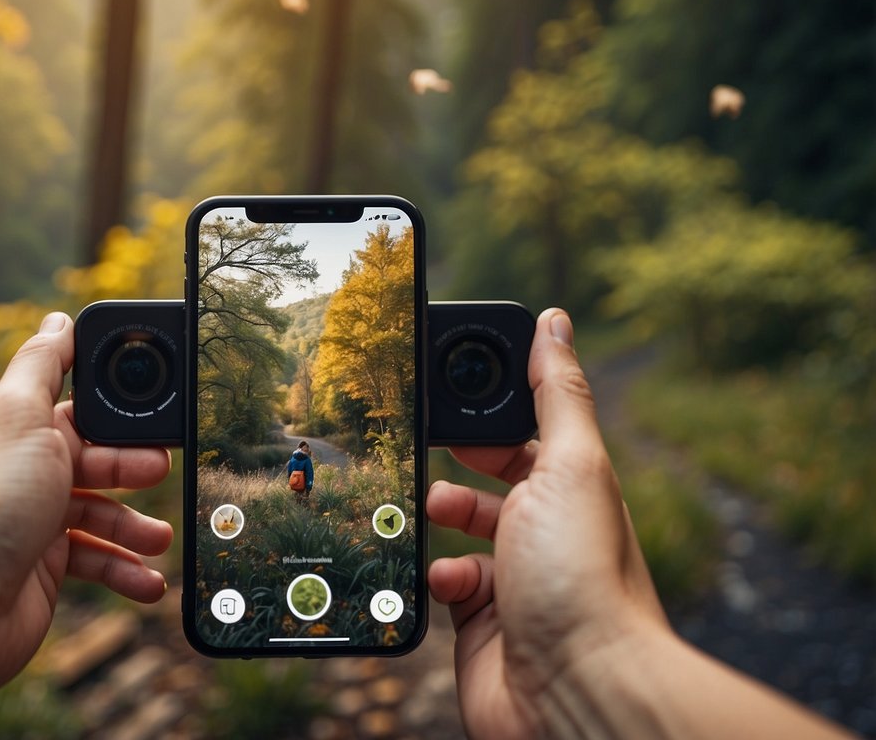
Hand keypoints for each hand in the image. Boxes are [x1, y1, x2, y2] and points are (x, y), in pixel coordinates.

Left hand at [0, 311, 172, 703]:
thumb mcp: (19, 413)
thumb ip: (44, 363)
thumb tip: (58, 318)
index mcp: (23, 431)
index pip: (84, 414)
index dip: (120, 417)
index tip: (156, 419)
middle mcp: (29, 475)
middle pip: (100, 464)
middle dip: (136, 470)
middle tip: (160, 472)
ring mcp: (35, 526)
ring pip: (102, 518)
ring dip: (135, 528)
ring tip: (157, 540)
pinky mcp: (42, 574)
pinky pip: (96, 565)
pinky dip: (124, 572)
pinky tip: (146, 582)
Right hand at [427, 308, 667, 737]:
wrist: (574, 691)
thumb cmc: (583, 577)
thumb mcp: (572, 464)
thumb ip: (556, 392)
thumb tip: (554, 321)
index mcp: (571, 490)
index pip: (526, 436)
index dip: (491, 413)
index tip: (453, 389)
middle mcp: (545, 533)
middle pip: (489, 481)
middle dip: (456, 464)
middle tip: (429, 449)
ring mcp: (512, 580)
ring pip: (460, 532)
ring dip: (440, 517)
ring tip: (433, 511)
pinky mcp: (480, 625)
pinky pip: (444, 584)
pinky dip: (438, 576)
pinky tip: (448, 579)